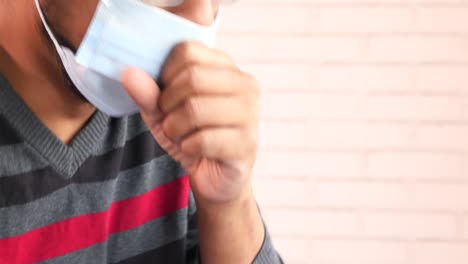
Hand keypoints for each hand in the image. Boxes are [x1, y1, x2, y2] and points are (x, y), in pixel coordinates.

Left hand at [122, 42, 259, 204]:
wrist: (215, 178)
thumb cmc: (192, 136)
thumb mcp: (163, 112)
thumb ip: (147, 92)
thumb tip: (129, 73)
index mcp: (227, 67)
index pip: (187, 51)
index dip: (165, 75)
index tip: (166, 96)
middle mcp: (245, 85)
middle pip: (192, 77)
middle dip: (168, 104)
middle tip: (171, 121)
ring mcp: (250, 113)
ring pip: (196, 109)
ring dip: (176, 128)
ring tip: (182, 137)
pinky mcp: (247, 143)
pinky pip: (203, 139)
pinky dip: (188, 148)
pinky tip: (195, 151)